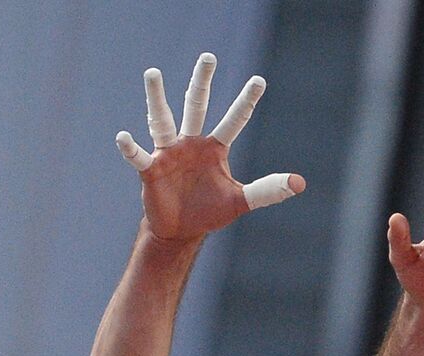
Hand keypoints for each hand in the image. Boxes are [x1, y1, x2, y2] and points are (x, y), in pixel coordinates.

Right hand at [115, 53, 304, 243]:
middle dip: (202, 82)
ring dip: (156, 97)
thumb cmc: (210, 211)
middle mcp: (191, 142)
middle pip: (197, 105)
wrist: (180, 231)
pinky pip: (138, 156)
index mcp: (215, 147)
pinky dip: (130, 148)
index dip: (246, 102)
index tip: (259, 80)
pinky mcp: (150, 170)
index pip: (234, 120)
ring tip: (153, 73)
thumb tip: (300, 183)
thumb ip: (267, 190)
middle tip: (208, 56)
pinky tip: (123, 137)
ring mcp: (169, 153)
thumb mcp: (241, 200)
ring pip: (162, 119)